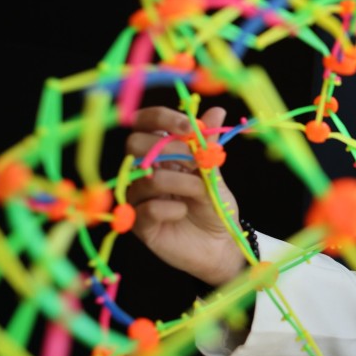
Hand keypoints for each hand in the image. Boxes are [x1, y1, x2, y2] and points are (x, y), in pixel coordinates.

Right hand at [125, 106, 246, 286]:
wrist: (221, 244)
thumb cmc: (215, 206)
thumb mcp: (215, 173)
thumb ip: (208, 145)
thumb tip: (216, 111)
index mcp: (161, 153)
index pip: (145, 122)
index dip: (162, 118)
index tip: (187, 126)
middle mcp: (144, 171)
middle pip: (134, 144)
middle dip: (168, 149)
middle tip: (193, 161)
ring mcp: (138, 197)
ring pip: (145, 177)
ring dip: (179, 181)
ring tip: (199, 191)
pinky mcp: (139, 223)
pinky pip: (146, 208)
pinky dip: (170, 207)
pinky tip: (184, 211)